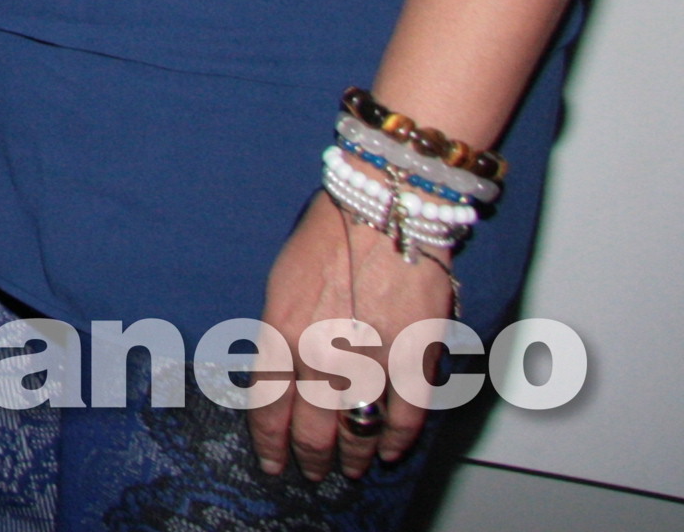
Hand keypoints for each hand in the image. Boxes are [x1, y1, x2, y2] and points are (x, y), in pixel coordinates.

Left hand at [251, 195, 458, 481]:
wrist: (383, 209)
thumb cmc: (327, 237)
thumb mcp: (281, 284)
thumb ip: (280, 334)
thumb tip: (282, 375)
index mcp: (282, 334)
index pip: (269, 407)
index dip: (271, 443)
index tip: (274, 465)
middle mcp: (321, 357)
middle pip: (313, 428)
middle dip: (312, 458)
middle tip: (314, 474)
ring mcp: (371, 363)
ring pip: (357, 430)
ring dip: (352, 457)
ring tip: (348, 472)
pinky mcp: (414, 360)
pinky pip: (405, 417)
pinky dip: (396, 441)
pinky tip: (388, 453)